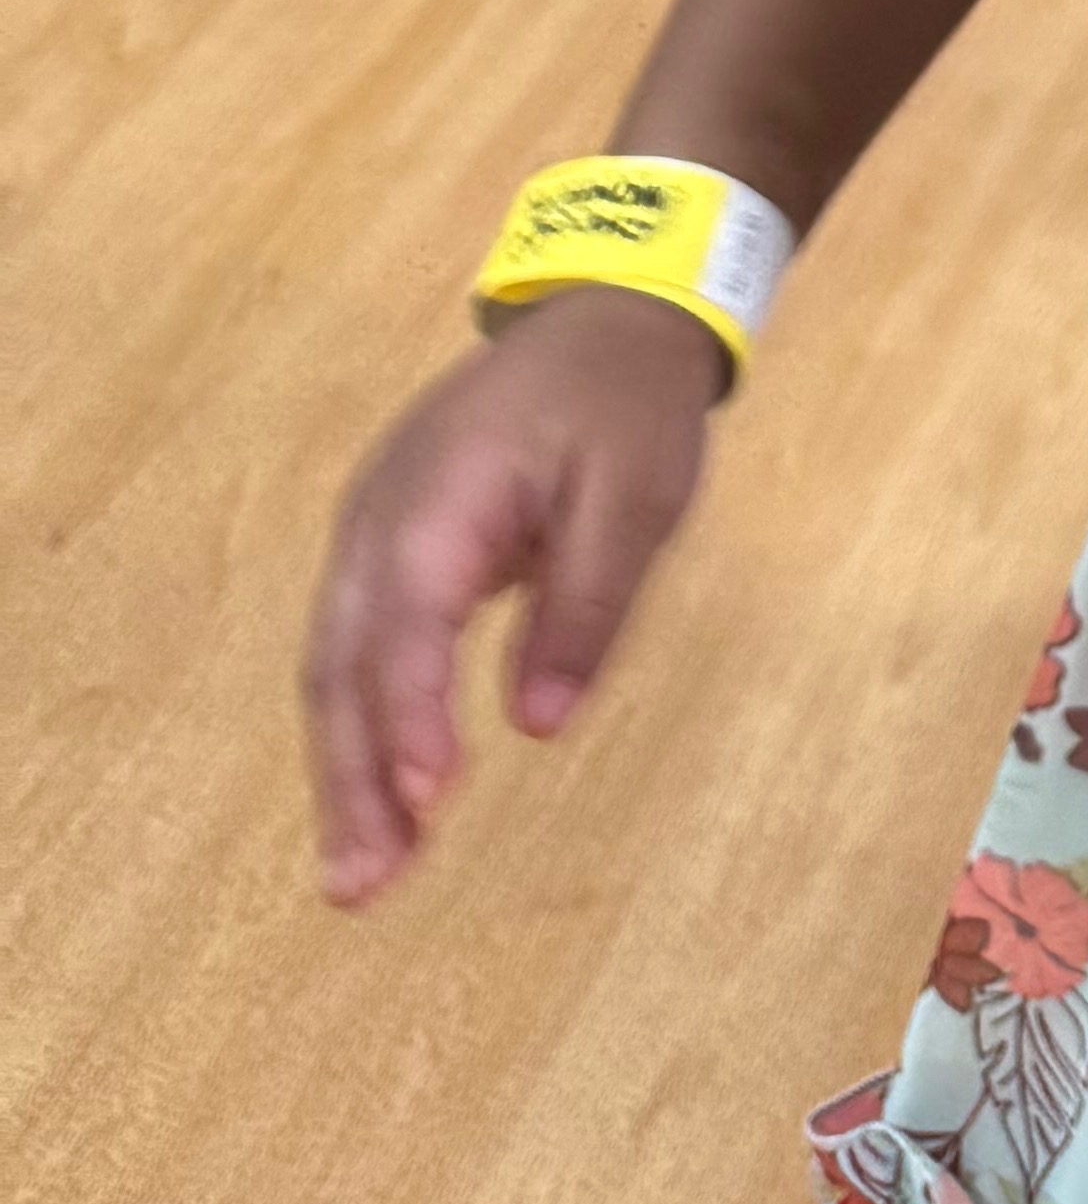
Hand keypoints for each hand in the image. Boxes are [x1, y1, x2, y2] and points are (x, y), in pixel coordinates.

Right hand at [303, 292, 724, 906]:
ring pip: (336, 669)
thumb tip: (540, 724)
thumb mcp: (635, 498)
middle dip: (352, 780)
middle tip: (362, 888)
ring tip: (361, 878)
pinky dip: (361, 728)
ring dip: (346, 773)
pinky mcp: (385, 551)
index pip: (406, 628)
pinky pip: (355, 650)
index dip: (410, 719)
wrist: (602, 315)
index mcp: (439, 501)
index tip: (426, 803)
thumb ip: (587, 605)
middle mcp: (380, 524)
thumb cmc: (624, 404)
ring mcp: (371, 535)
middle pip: (345, 666)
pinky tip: (381, 799)